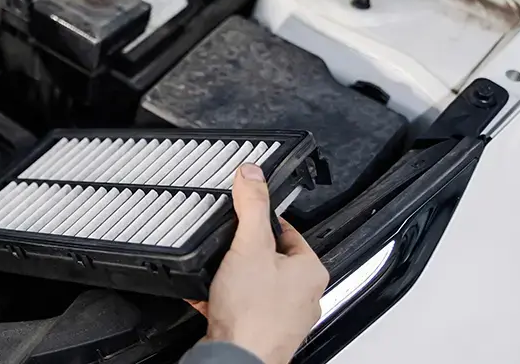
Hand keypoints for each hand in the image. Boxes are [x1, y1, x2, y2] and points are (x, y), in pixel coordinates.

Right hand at [186, 164, 328, 363]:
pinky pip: (241, 307)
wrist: (237, 357)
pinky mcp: (261, 332)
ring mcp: (283, 317)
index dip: (263, 220)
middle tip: (227, 247)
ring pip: (256, 284)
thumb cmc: (254, 313)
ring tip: (218, 273)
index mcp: (311, 272)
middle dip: (245, 252)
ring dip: (233, 277)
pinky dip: (224, 299)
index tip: (245, 216)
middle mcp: (304, 296)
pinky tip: (208, 295)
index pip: (289, 231)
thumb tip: (252, 174)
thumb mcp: (249, 246)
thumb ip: (251, 206)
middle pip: (271, 258)